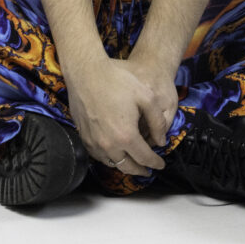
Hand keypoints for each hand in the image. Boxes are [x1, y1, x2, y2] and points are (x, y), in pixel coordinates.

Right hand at [65, 57, 169, 176]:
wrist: (86, 72)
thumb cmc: (117, 81)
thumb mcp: (146, 97)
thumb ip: (157, 122)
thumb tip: (161, 141)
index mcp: (126, 136)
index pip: (144, 158)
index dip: (155, 163)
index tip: (161, 164)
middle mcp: (108, 144)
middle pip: (127, 167)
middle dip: (140, 170)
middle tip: (147, 171)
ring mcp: (93, 142)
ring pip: (111, 163)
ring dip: (123, 166)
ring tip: (132, 163)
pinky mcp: (83, 136)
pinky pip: (98, 155)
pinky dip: (108, 158)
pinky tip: (114, 152)